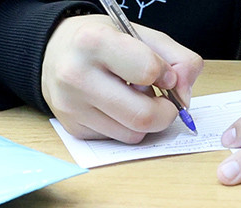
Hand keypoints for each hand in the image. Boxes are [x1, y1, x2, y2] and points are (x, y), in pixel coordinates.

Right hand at [42, 15, 202, 142]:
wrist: (55, 50)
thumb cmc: (104, 41)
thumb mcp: (142, 34)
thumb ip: (178, 58)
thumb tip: (185, 96)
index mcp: (94, 42)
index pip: (148, 71)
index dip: (167, 75)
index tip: (164, 73)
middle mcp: (76, 75)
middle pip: (143, 116)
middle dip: (166, 113)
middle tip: (165, 102)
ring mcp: (72, 106)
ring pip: (133, 134)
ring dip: (146, 121)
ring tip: (134, 99)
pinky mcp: (73, 128)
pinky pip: (117, 139)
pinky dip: (126, 126)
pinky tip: (116, 107)